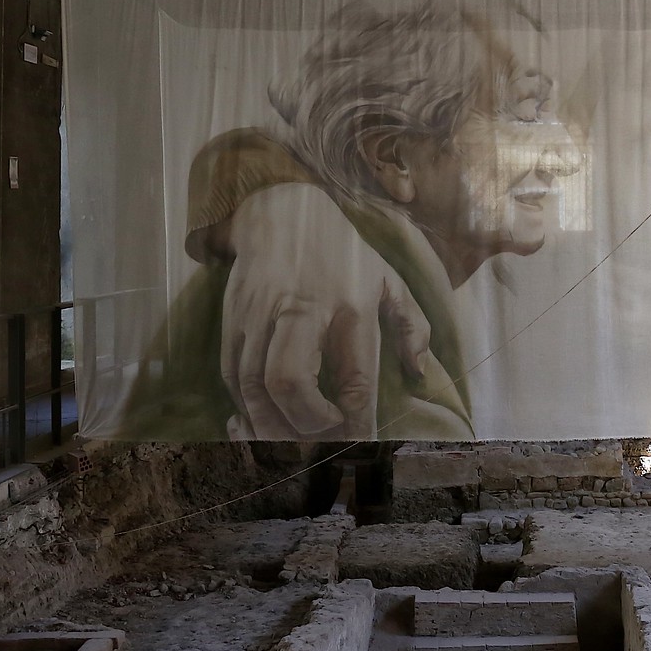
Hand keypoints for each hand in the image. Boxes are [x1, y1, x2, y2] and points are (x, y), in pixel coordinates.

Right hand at [219, 183, 433, 439]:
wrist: (281, 214)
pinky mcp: (231, 320)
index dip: (354, 419)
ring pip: (253, 386)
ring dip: (271, 424)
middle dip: (305, 424)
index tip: (356, 433)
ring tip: (293, 436)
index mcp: (350, 304)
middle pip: (289, 382)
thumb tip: (419, 373)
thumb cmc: (342, 255)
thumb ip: (412, 326)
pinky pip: (232, 377)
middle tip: (321, 433)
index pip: (354, 377)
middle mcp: (300, 309)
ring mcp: (260, 315)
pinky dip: (245, 407)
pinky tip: (263, 419)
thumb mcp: (388, 279)